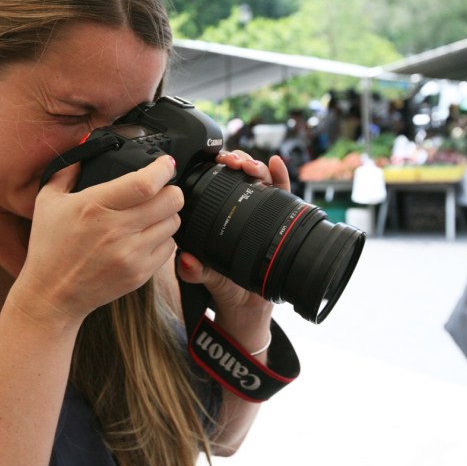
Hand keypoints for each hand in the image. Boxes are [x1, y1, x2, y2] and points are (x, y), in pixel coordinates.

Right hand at [13, 155, 182, 323]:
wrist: (52, 294)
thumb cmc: (49, 246)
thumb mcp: (47, 201)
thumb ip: (67, 171)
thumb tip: (87, 146)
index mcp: (95, 206)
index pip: (145, 182)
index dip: (163, 169)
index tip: (165, 164)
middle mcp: (116, 230)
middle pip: (170, 200)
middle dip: (171, 190)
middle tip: (162, 190)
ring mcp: (130, 254)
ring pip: (174, 223)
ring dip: (167, 215)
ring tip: (152, 214)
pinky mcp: (139, 274)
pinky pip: (170, 248)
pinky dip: (163, 238)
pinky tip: (146, 236)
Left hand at [177, 152, 288, 331]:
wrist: (248, 304)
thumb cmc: (223, 286)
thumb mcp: (206, 278)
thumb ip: (195, 272)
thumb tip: (186, 261)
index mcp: (214, 216)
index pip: (215, 182)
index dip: (215, 168)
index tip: (216, 162)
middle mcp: (236, 208)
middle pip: (237, 174)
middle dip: (237, 161)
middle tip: (234, 162)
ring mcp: (258, 210)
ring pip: (258, 178)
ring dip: (255, 165)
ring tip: (251, 166)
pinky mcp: (278, 216)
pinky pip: (281, 192)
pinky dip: (279, 175)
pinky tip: (277, 164)